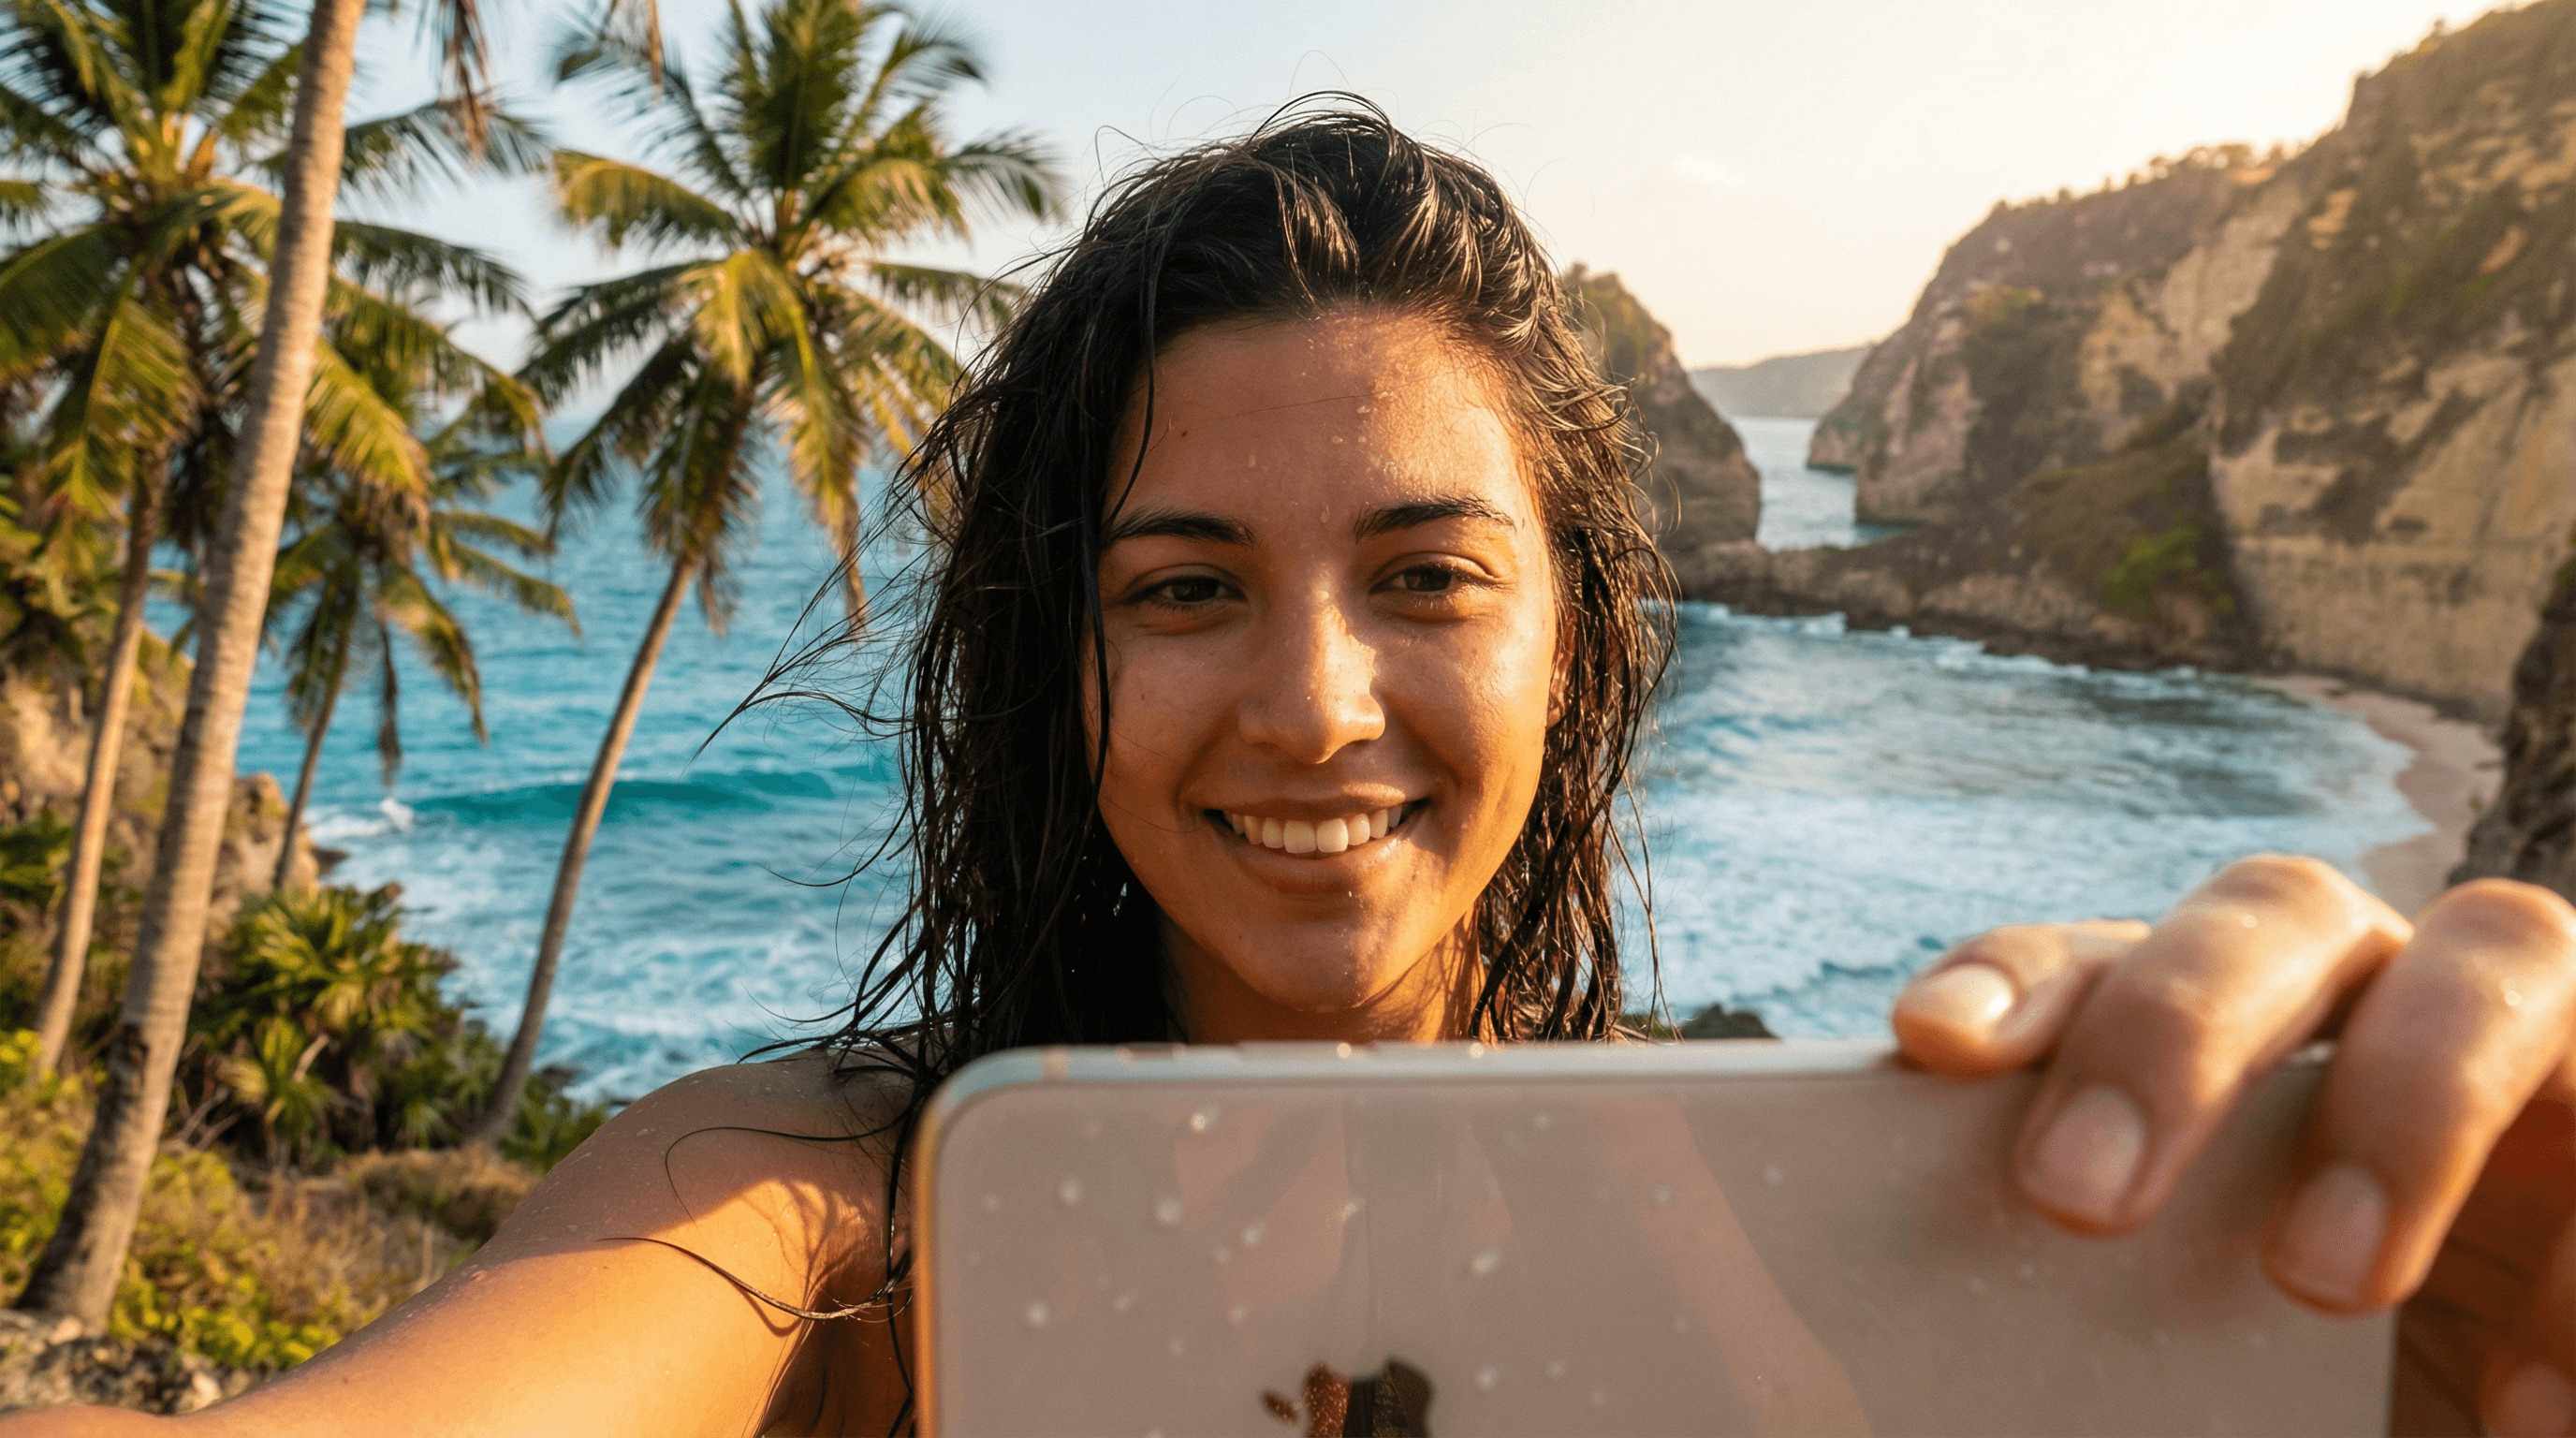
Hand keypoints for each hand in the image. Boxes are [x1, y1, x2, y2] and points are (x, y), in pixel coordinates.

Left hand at [1889, 857, 2575, 1436]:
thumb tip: (1888, 1382)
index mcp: (2231, 1024)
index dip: (2016, 979)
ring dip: (2404, 1104)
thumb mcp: (2182, 1339)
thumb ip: (2067, 1311)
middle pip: (2279, 915)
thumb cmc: (2311, 1382)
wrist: (2494, 1400)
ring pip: (2497, 958)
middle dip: (2174, 1032)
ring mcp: (2544, 1042)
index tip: (1929, 1042)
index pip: (2098, 960)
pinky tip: (2528, 1409)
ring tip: (2319, 1277)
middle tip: (2078, 1195)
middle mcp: (2381, 991)